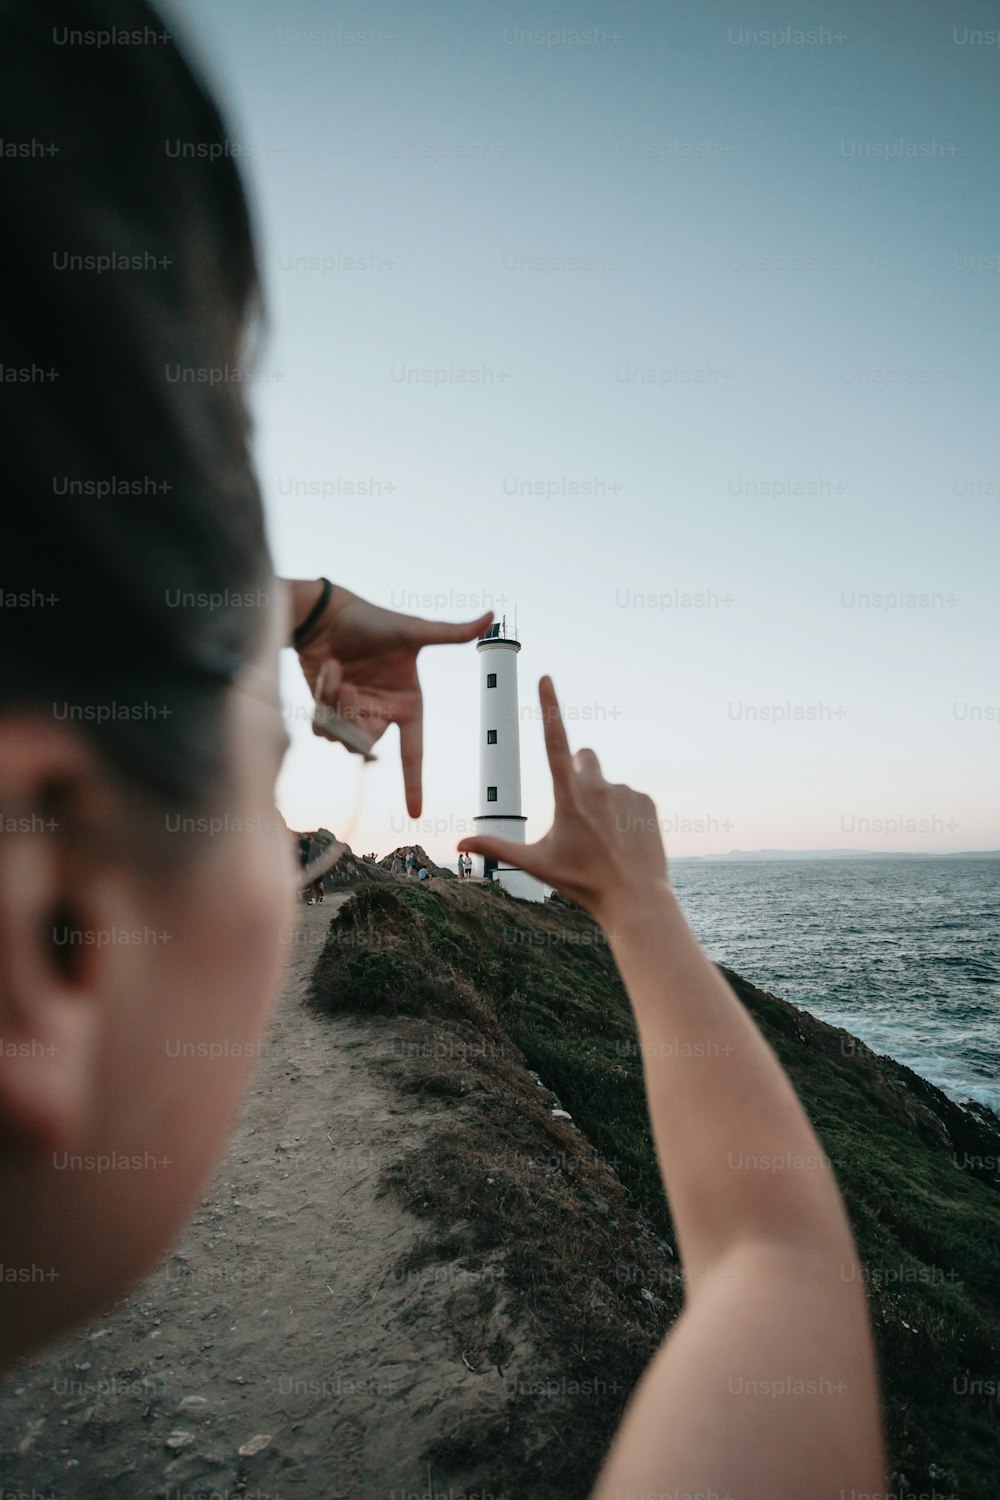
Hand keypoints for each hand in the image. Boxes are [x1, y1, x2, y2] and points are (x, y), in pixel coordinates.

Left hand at [289, 580, 491, 817]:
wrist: (328, 615)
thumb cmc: (372, 621)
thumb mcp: (412, 630)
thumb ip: (450, 632)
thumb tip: (491, 615)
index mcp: (408, 705)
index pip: (414, 752)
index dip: (414, 784)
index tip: (415, 814)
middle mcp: (382, 714)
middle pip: (367, 746)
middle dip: (355, 722)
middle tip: (350, 687)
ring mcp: (353, 714)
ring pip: (341, 738)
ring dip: (336, 705)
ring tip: (336, 669)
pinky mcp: (328, 710)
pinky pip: (322, 728)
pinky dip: (322, 702)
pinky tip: (326, 671)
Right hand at [457, 676, 669, 928]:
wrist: (635, 899)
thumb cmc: (581, 882)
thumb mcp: (536, 864)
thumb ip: (496, 848)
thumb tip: (458, 844)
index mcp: (569, 796)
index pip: (555, 740)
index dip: (549, 707)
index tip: (545, 678)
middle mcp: (599, 786)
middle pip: (583, 757)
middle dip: (577, 771)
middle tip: (579, 812)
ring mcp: (627, 791)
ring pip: (606, 783)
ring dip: (601, 799)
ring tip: (604, 838)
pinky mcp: (646, 800)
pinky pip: (629, 795)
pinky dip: (623, 811)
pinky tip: (623, 839)